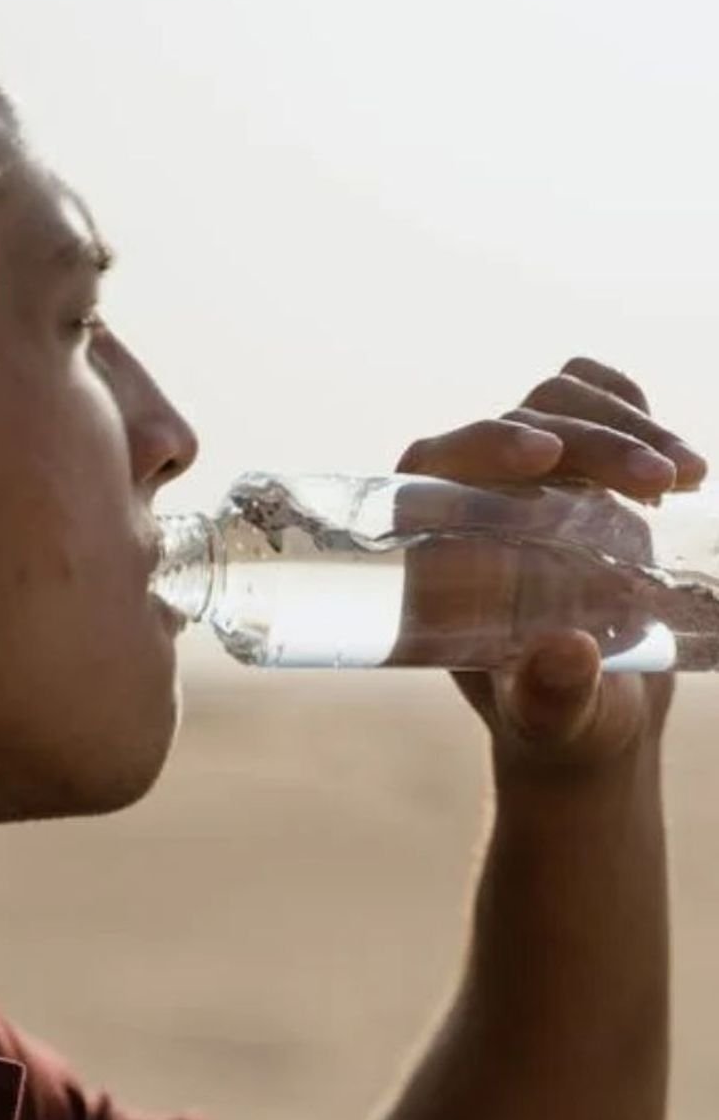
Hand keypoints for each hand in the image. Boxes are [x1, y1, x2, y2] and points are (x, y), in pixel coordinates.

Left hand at [394, 357, 707, 772]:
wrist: (596, 711)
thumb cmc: (558, 720)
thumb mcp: (556, 720)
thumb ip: (553, 696)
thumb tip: (566, 654)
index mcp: (431, 549)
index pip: (434, 466)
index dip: (482, 445)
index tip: (546, 455)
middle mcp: (467, 499)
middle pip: (513, 426)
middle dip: (591, 442)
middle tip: (662, 482)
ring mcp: (522, 474)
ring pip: (559, 404)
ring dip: (626, 425)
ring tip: (688, 478)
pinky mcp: (573, 463)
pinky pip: (593, 399)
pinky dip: (634, 409)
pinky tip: (676, 462)